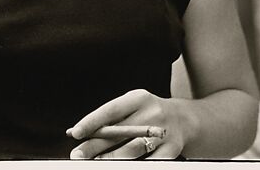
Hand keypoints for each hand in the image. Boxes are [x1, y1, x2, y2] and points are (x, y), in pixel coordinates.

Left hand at [67, 89, 188, 159]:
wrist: (183, 119)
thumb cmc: (148, 114)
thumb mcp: (132, 108)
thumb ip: (109, 119)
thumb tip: (78, 132)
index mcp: (138, 98)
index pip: (111, 109)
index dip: (92, 121)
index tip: (75, 133)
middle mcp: (152, 112)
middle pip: (119, 133)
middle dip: (95, 146)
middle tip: (78, 155)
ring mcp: (163, 132)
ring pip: (133, 149)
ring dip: (112, 159)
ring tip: (96, 164)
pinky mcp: (172, 150)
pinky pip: (150, 162)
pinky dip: (135, 166)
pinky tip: (122, 168)